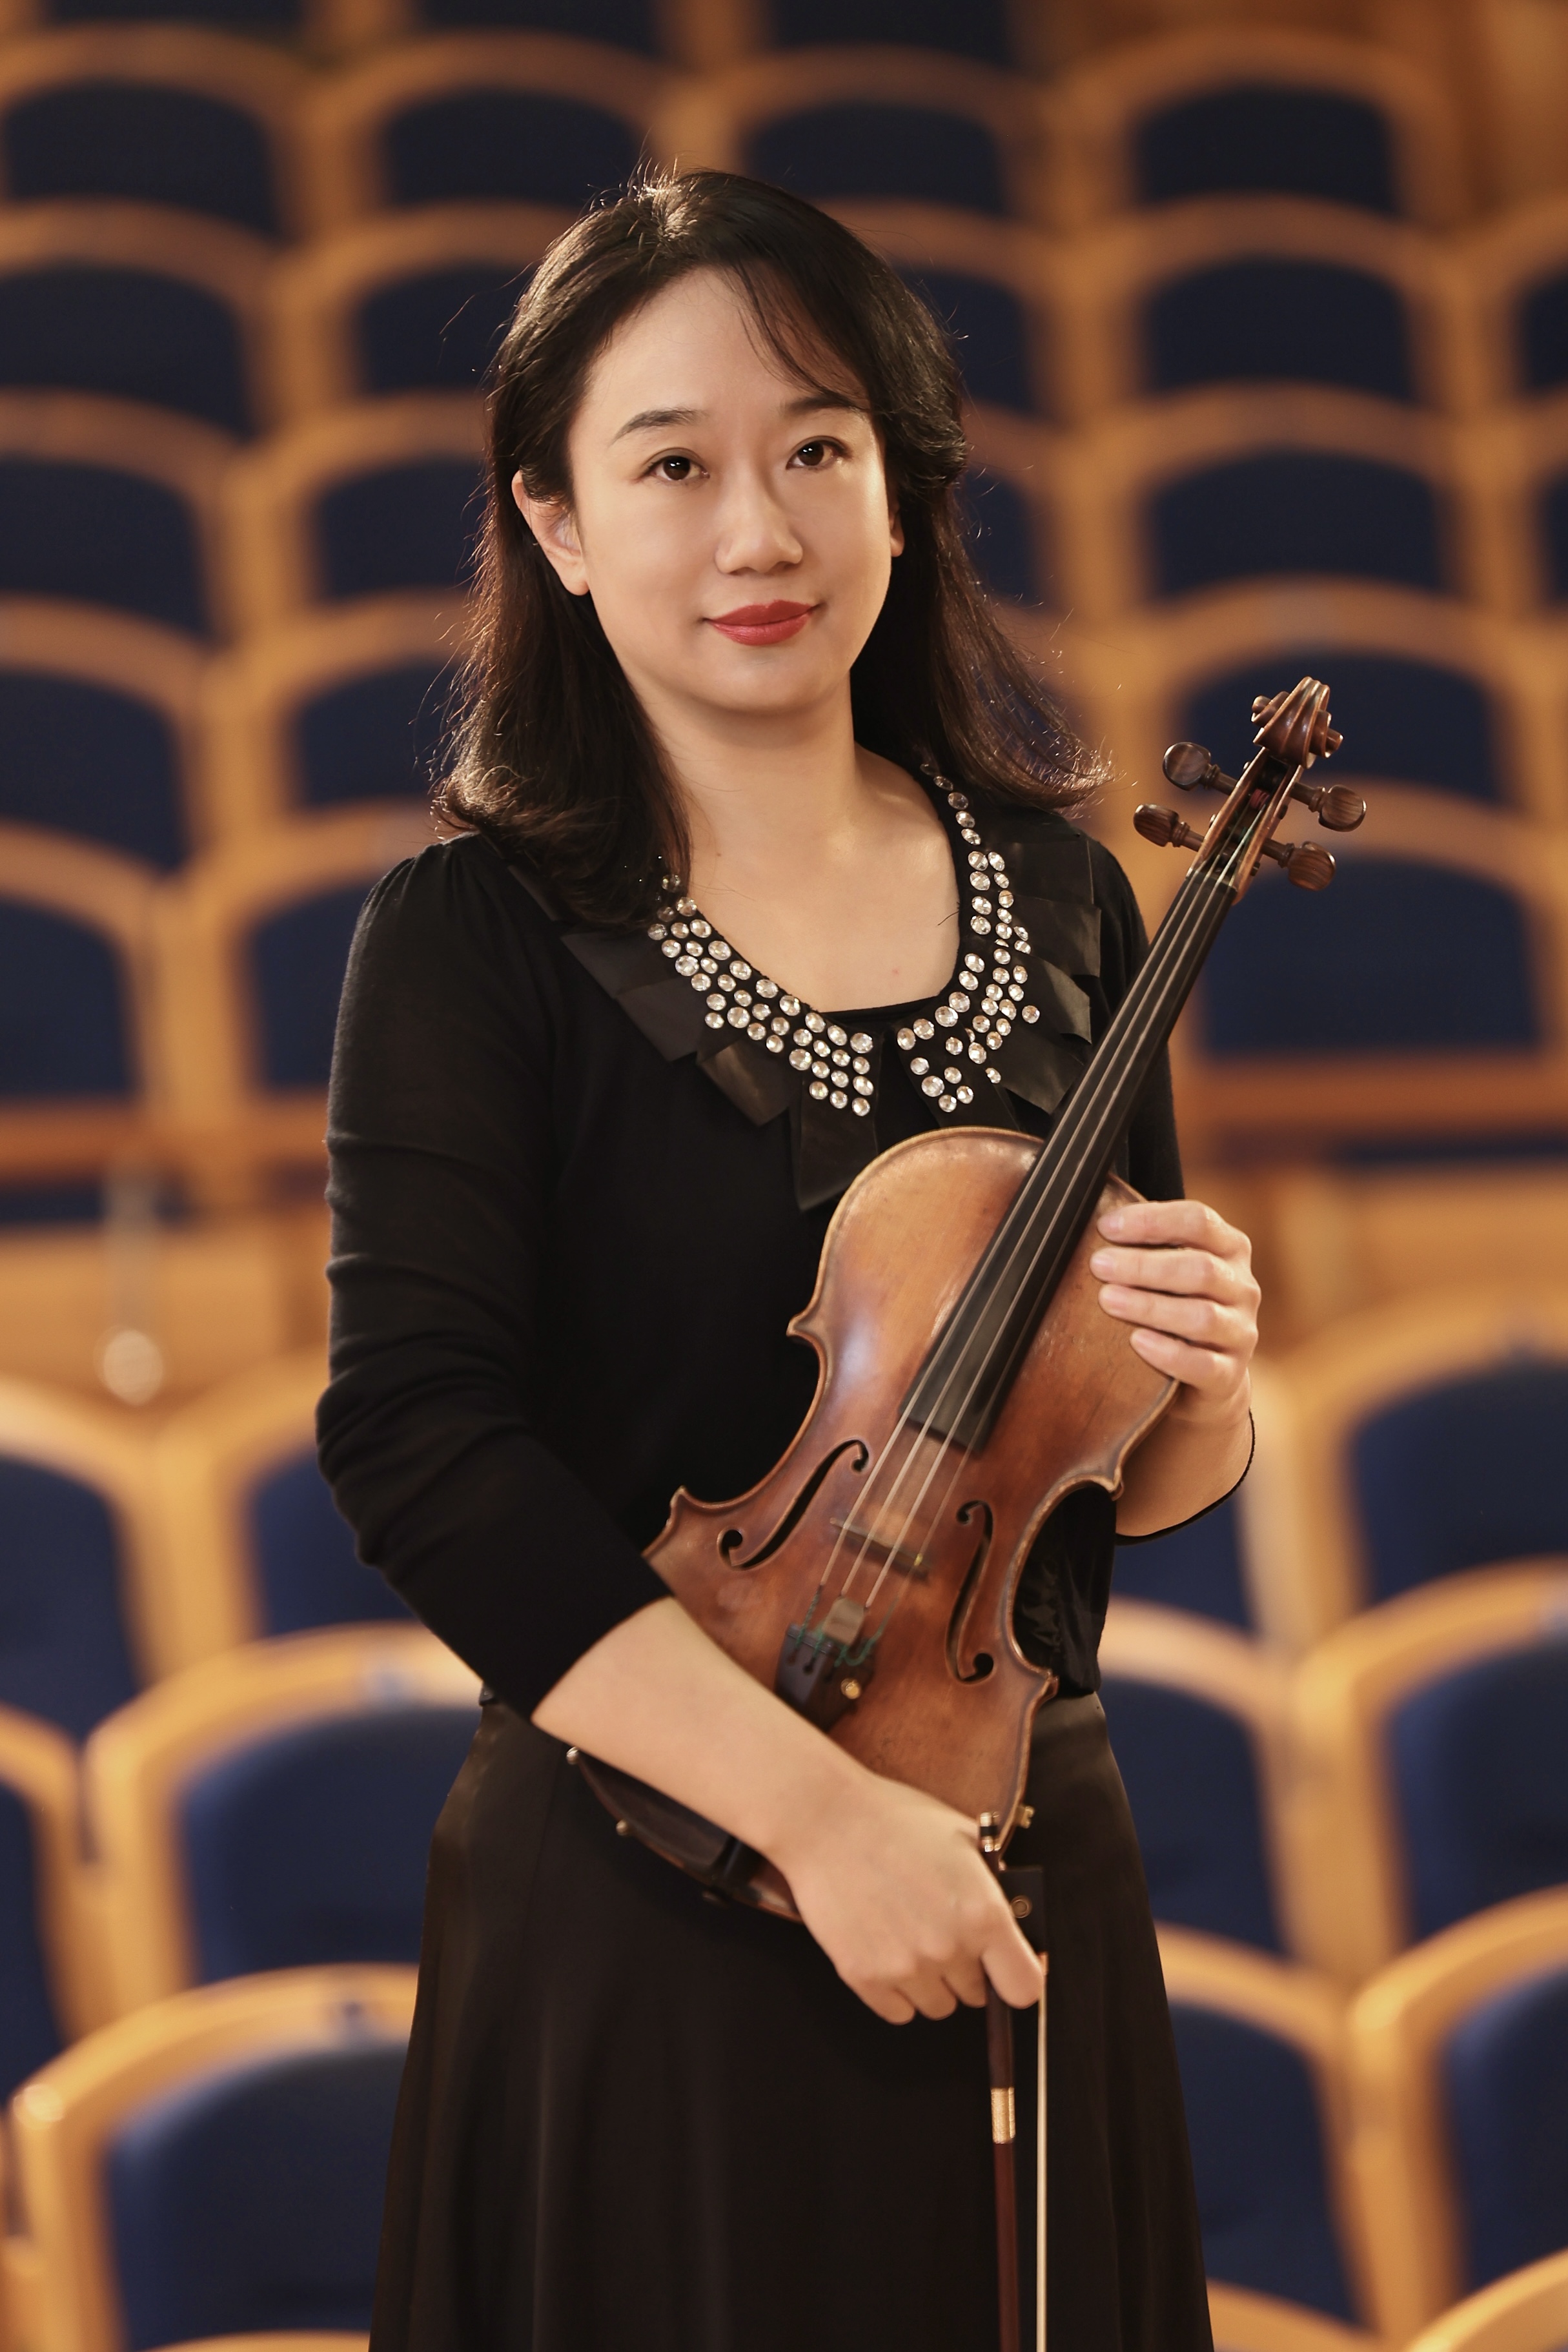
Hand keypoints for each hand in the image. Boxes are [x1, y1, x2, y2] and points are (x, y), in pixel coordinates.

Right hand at [770, 1768, 1043, 2025]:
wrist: (827, 1818)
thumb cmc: (896, 1819)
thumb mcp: (964, 1837)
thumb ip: (993, 1884)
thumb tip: (1012, 1920)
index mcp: (983, 1913)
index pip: (1024, 1988)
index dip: (1018, 1979)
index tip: (1007, 1970)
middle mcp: (949, 1947)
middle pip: (977, 1995)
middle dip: (967, 1968)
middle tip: (943, 1931)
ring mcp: (905, 1966)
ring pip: (937, 2007)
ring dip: (932, 1983)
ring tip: (910, 1937)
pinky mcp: (864, 1976)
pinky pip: (897, 2011)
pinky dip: (896, 1990)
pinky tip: (886, 1949)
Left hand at [1089, 1196, 1258, 1428]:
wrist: (1205, 1378)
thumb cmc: (1176, 1307)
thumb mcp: (1170, 1271)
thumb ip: (1148, 1245)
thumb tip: (1095, 1222)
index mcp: (1230, 1249)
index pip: (1199, 1221)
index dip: (1152, 1220)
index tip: (1106, 1227)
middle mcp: (1242, 1288)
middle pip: (1200, 1268)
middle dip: (1144, 1265)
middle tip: (1098, 1265)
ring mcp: (1240, 1333)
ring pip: (1202, 1316)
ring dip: (1150, 1306)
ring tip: (1107, 1300)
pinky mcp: (1230, 1375)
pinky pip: (1203, 1365)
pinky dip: (1168, 1353)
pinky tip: (1136, 1341)